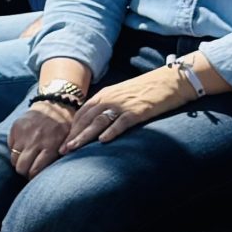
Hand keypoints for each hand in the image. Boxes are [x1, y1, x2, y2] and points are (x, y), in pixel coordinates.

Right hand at [7, 101, 77, 177]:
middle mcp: (35, 141)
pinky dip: (15, 150)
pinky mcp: (16, 128)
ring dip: (18, 163)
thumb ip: (60, 156)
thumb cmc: (64, 127)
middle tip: (28, 171)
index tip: (34, 178)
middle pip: (21, 167)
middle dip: (24, 172)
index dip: (33, 178)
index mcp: (50, 146)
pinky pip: (10, 146)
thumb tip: (52, 175)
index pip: (35, 170)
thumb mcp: (68, 142)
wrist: (55, 105)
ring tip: (24, 161)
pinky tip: (22, 148)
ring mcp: (24, 134)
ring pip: (14, 159)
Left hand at [59, 67, 193, 152]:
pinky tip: (103, 141)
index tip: (61, 142)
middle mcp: (110, 99)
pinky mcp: (138, 111)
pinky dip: (111, 131)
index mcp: (104, 95)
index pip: (81, 113)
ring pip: (98, 121)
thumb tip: (94, 124)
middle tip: (61, 150)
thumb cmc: (146, 90)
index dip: (70, 128)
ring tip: (74, 148)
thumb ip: (107, 107)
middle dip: (72, 135)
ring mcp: (123, 105)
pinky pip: (121, 122)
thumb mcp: (121, 96)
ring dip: (84, 136)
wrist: (170, 81)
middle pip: (86, 119)